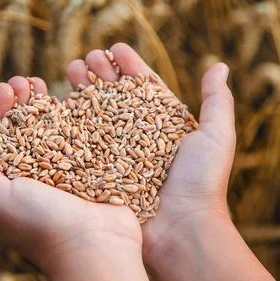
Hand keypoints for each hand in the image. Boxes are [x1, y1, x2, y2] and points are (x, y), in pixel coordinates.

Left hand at [0, 58, 158, 280]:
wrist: (98, 249)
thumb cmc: (43, 227)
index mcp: (2, 192)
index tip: (5, 88)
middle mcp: (28, 184)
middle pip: (19, 134)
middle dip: (18, 105)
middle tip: (23, 80)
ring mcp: (59, 178)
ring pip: (46, 133)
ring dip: (42, 106)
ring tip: (43, 82)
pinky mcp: (86, 174)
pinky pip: (74, 140)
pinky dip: (70, 118)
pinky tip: (71, 99)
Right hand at [64, 43, 235, 262]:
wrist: (182, 232)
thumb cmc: (202, 184)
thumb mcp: (216, 137)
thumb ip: (217, 101)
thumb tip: (219, 65)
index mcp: (164, 126)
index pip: (144, 88)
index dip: (129, 66)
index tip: (115, 48)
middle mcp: (138, 138)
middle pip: (115, 98)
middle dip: (101, 74)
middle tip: (87, 58)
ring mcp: (116, 155)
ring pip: (96, 116)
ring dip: (84, 91)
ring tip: (72, 70)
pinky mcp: (99, 173)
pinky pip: (82, 145)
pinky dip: (71, 123)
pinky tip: (60, 104)